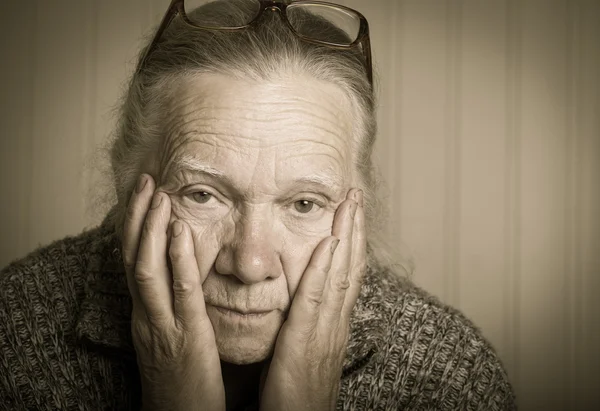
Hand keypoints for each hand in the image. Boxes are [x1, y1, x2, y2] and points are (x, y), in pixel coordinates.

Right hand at [122, 174, 224, 410]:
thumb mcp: (172, 339)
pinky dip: (176, 259)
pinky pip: (179, 293)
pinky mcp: (185, 337)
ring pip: (146, 269)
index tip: (143, 197)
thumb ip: (177, 309)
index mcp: (145, 314)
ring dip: (150, 229)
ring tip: (157, 195)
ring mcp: (161, 325)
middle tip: (145, 181)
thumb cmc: (182, 382)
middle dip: (136, 217)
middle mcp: (146, 315)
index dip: (135, 228)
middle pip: (132, 257)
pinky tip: (179, 232)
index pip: (133, 263)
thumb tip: (189, 279)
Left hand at [259, 189, 366, 410]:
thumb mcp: (305, 355)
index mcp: (332, 327)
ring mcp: (325, 334)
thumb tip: (304, 307)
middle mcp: (335, 325)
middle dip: (355, 229)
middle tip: (357, 195)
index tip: (352, 214)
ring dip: (346, 237)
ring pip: (339, 276)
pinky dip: (323, 269)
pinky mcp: (305, 344)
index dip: (352, 243)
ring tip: (350, 204)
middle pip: (349, 268)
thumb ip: (307, 328)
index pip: (346, 276)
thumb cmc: (296, 397)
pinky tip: (328, 244)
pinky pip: (315, 300)